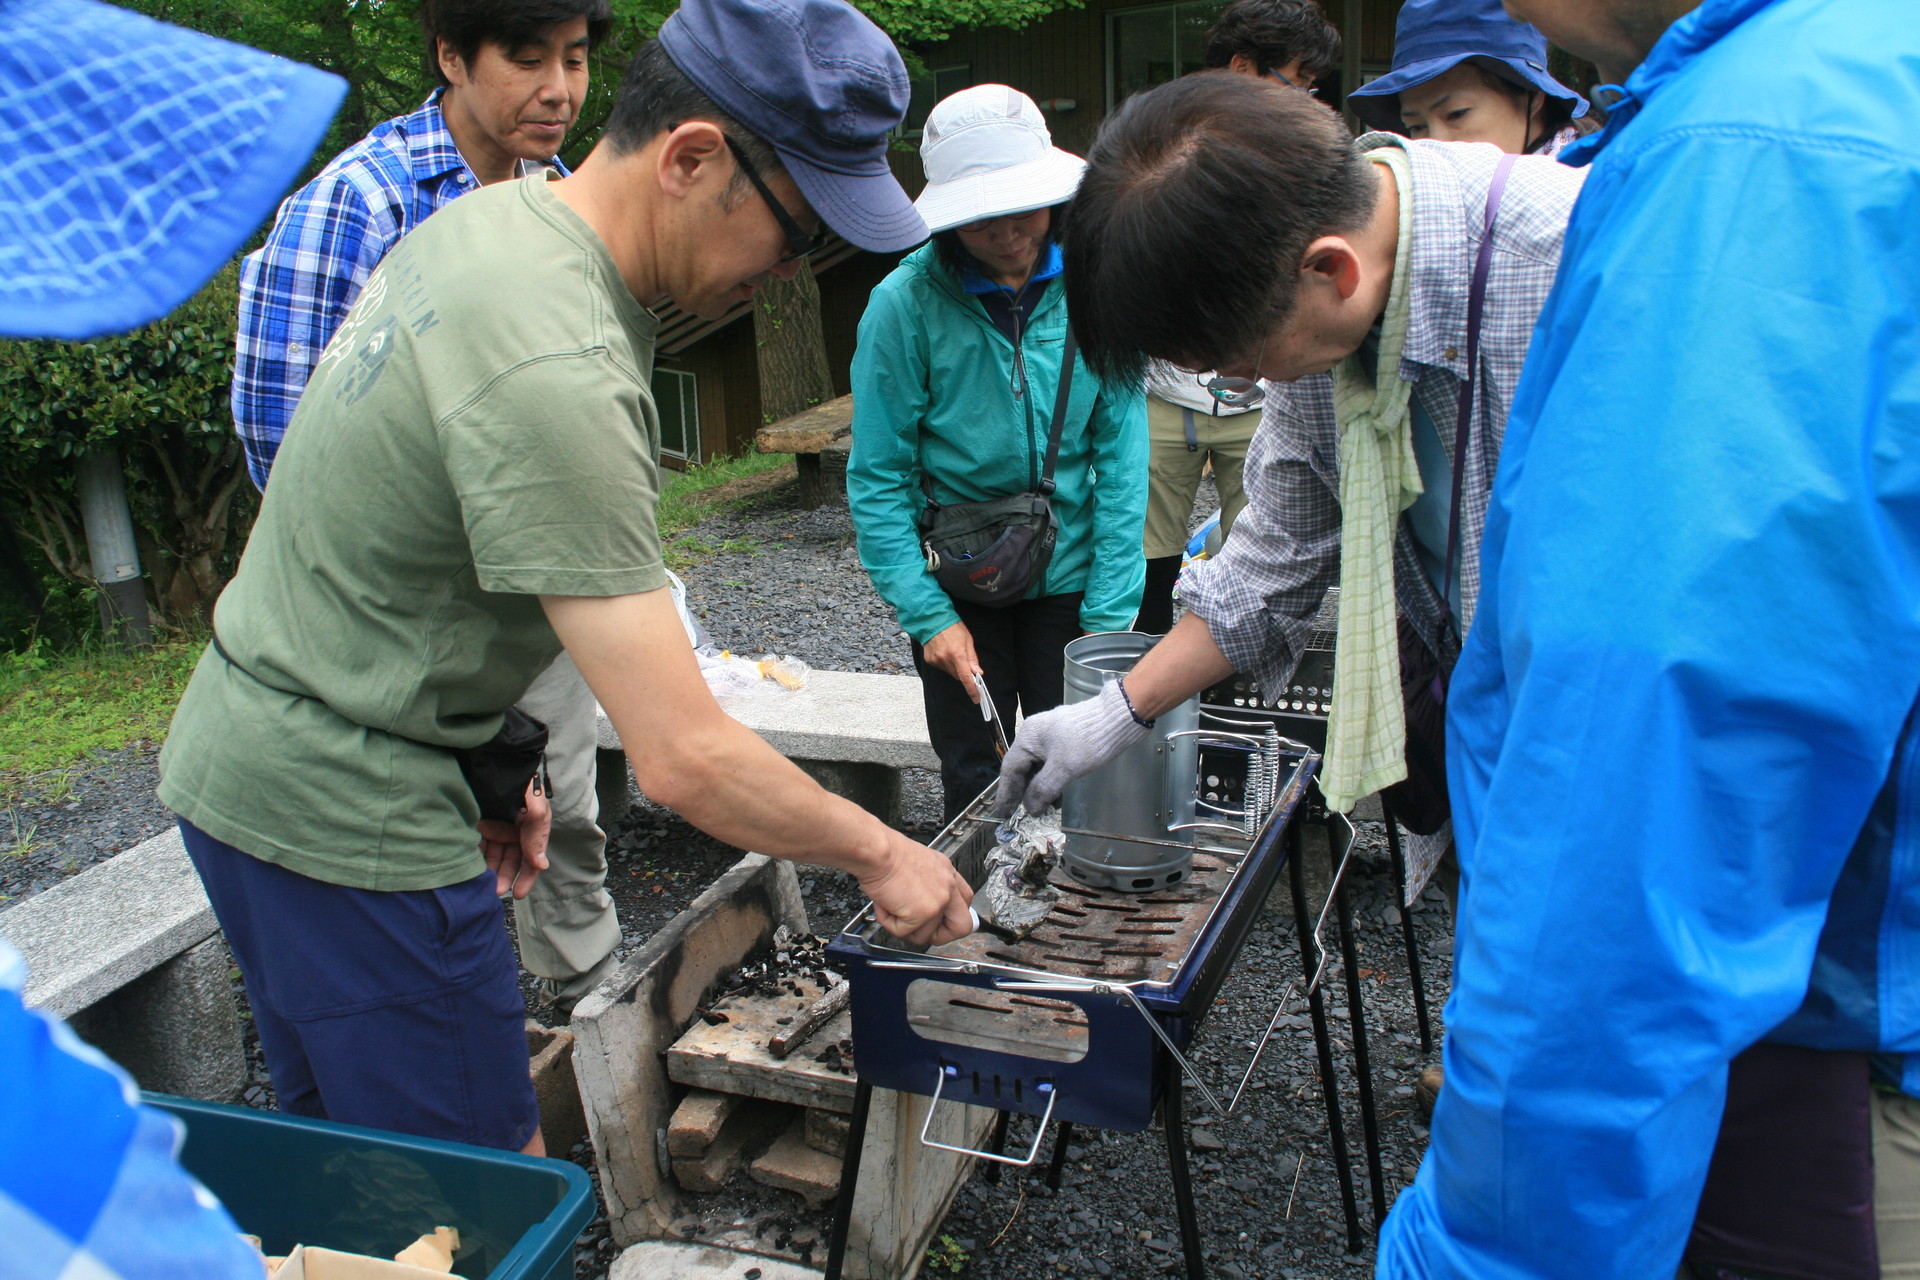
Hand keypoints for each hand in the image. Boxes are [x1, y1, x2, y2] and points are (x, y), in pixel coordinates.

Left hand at [477, 775, 550, 898]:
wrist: (495, 760)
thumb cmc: (521, 782)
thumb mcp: (536, 808)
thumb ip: (537, 836)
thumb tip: (541, 865)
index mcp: (531, 829)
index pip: (531, 859)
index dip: (527, 877)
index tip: (518, 893)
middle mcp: (513, 830)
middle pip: (510, 861)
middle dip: (504, 877)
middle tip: (496, 892)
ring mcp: (494, 827)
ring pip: (492, 856)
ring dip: (489, 871)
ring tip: (482, 884)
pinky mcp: (475, 824)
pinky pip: (475, 845)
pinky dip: (475, 858)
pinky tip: (471, 869)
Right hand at [857, 832, 975, 947]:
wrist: (877, 851)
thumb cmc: (887, 852)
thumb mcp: (918, 863)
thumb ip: (927, 884)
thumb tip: (920, 901)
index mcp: (947, 873)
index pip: (964, 902)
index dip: (951, 916)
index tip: (941, 921)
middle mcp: (948, 887)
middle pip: (962, 926)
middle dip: (941, 935)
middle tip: (920, 929)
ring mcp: (938, 902)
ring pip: (925, 935)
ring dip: (903, 926)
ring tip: (891, 905)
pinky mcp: (922, 913)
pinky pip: (903, 932)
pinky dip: (888, 922)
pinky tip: (885, 904)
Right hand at [922, 621, 981, 701]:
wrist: (932, 619)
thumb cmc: (952, 627)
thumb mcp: (967, 640)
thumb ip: (972, 658)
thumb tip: (977, 672)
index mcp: (957, 654)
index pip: (966, 677)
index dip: (972, 689)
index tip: (976, 698)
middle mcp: (945, 659)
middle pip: (958, 675)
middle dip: (963, 672)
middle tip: (964, 660)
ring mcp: (936, 661)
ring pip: (949, 672)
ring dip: (954, 666)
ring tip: (952, 651)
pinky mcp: (930, 660)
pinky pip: (941, 667)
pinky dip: (945, 663)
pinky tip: (944, 651)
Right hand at [995, 678, 1149, 816]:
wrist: (1118, 718)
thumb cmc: (1087, 741)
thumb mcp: (1063, 768)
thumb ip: (1042, 789)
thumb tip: (1030, 807)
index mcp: (1029, 737)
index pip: (1010, 768)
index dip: (1006, 793)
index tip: (1003, 813)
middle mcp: (1036, 735)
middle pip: (1022, 768)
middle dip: (1021, 792)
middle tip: (1018, 814)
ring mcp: (1051, 737)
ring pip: (1038, 767)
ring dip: (1037, 788)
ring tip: (1040, 809)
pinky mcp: (1066, 742)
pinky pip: (1050, 764)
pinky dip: (1050, 780)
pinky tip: (1056, 796)